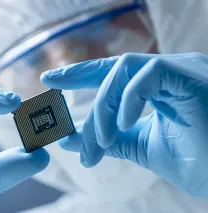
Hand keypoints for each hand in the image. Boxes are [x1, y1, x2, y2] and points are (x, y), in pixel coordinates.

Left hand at [41, 53, 207, 198]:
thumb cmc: (198, 160)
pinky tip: (121, 126)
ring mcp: (179, 70)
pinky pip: (146, 76)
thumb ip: (109, 140)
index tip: (50, 80)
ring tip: (99, 143)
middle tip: (64, 127)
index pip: (111, 71)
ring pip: (123, 71)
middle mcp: (166, 72)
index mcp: (157, 86)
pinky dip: (127, 101)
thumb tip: (70, 138)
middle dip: (80, 87)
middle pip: (112, 69)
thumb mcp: (141, 148)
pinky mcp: (189, 75)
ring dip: (103, 109)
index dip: (79, 74)